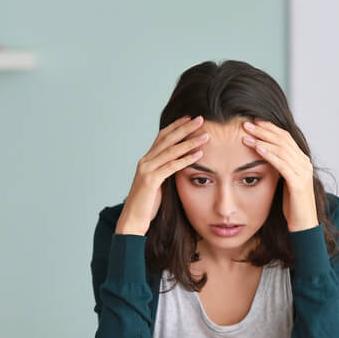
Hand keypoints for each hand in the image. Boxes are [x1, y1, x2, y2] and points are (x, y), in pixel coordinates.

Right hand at [115, 116, 208, 235]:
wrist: (133, 220)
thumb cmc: (147, 204)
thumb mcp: (157, 183)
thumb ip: (165, 171)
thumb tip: (179, 164)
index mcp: (147, 160)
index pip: (162, 137)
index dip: (176, 126)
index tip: (190, 118)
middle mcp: (145, 161)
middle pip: (167, 139)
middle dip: (185, 128)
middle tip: (200, 118)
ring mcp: (146, 170)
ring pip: (171, 151)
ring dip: (190, 142)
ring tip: (205, 135)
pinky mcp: (150, 181)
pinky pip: (171, 167)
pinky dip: (186, 159)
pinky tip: (199, 154)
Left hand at [242, 120, 317, 231]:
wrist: (303, 225)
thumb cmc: (291, 204)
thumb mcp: (284, 181)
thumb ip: (278, 167)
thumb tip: (262, 155)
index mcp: (301, 160)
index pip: (285, 137)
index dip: (269, 128)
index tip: (254, 121)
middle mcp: (304, 163)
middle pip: (283, 139)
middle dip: (264, 130)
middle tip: (246, 124)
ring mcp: (303, 172)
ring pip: (282, 150)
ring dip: (263, 140)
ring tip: (247, 135)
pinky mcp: (299, 184)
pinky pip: (283, 165)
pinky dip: (269, 155)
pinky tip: (258, 149)